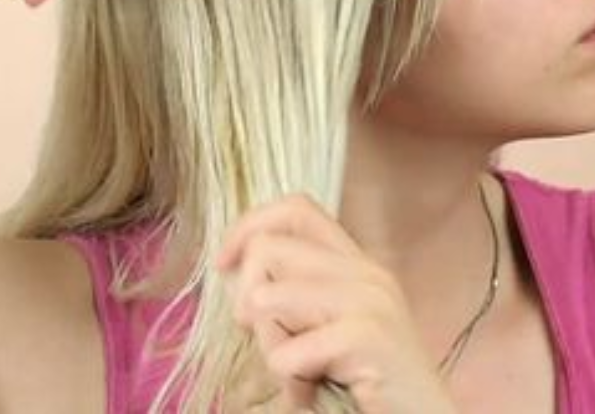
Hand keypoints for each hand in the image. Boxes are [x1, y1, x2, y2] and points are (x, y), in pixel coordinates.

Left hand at [216, 194, 455, 412]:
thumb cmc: (367, 381)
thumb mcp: (328, 322)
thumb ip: (294, 289)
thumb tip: (235, 267)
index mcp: (356, 260)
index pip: (295, 208)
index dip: (249, 226)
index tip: (224, 264)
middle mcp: (365, 270)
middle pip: (268, 249)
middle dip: (246, 297)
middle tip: (263, 336)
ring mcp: (370, 299)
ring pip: (267, 298)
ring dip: (268, 343)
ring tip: (296, 368)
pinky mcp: (368, 336)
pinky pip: (287, 353)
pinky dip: (287, 377)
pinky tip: (314, 387)